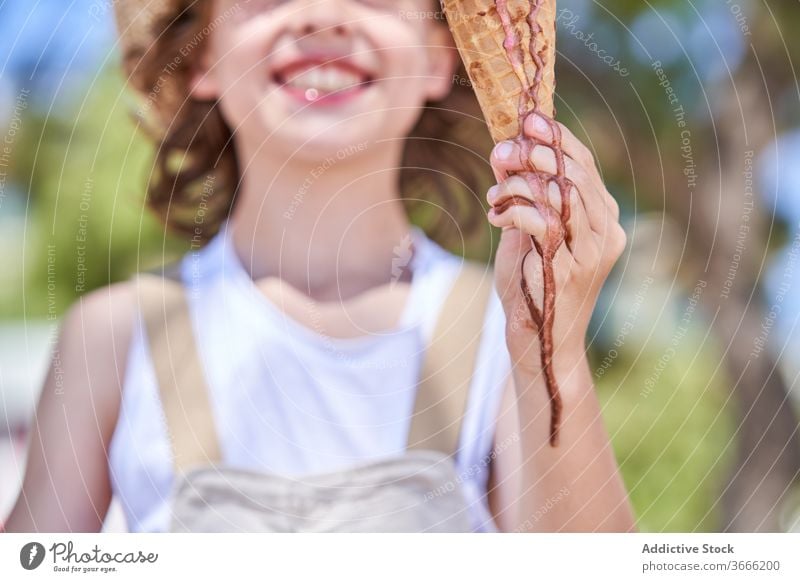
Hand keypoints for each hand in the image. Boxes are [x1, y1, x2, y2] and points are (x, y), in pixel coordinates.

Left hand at [486, 112, 625, 377]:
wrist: (537, 339)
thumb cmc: (531, 284)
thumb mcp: (527, 232)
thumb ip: (524, 194)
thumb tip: (504, 150)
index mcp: (602, 219)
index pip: (584, 166)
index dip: (558, 139)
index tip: (528, 120)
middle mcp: (606, 233)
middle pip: (575, 174)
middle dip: (535, 155)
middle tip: (502, 152)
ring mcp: (591, 252)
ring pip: (562, 193)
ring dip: (521, 183)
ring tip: (496, 193)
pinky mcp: (569, 269)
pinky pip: (545, 222)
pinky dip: (516, 211)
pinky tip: (498, 217)